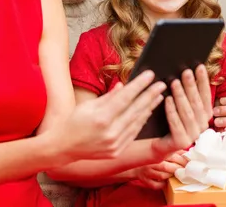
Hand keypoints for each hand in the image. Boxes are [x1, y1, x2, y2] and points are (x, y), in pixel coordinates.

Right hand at [51, 71, 166, 161]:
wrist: (64, 147)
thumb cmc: (74, 122)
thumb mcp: (88, 105)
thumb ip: (109, 97)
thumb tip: (124, 86)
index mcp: (101, 117)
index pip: (125, 97)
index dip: (139, 85)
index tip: (150, 75)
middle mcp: (110, 132)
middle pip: (135, 109)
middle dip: (150, 95)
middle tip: (161, 84)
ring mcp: (114, 143)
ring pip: (137, 122)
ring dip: (149, 108)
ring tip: (159, 96)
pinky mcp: (117, 151)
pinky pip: (133, 133)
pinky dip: (141, 121)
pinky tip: (148, 111)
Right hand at [134, 150, 187, 189]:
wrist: (134, 163)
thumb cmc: (150, 157)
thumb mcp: (160, 149)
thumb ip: (172, 150)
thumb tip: (185, 152)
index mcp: (156, 153)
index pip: (171, 156)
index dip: (182, 160)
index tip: (189, 163)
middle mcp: (151, 162)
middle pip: (166, 167)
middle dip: (178, 169)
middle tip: (185, 170)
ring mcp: (147, 172)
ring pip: (161, 176)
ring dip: (170, 176)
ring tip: (175, 174)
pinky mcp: (145, 180)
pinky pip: (155, 185)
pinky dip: (162, 185)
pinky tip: (165, 182)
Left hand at [150, 65, 212, 157]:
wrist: (158, 143)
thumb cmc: (169, 119)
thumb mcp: (179, 104)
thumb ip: (185, 92)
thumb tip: (185, 71)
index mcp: (205, 115)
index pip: (205, 95)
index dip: (203, 81)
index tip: (199, 66)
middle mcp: (202, 126)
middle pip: (196, 102)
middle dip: (191, 85)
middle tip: (186, 71)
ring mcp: (193, 135)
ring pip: (187, 112)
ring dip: (181, 96)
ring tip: (174, 82)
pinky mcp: (181, 143)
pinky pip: (176, 124)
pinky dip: (172, 111)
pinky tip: (167, 99)